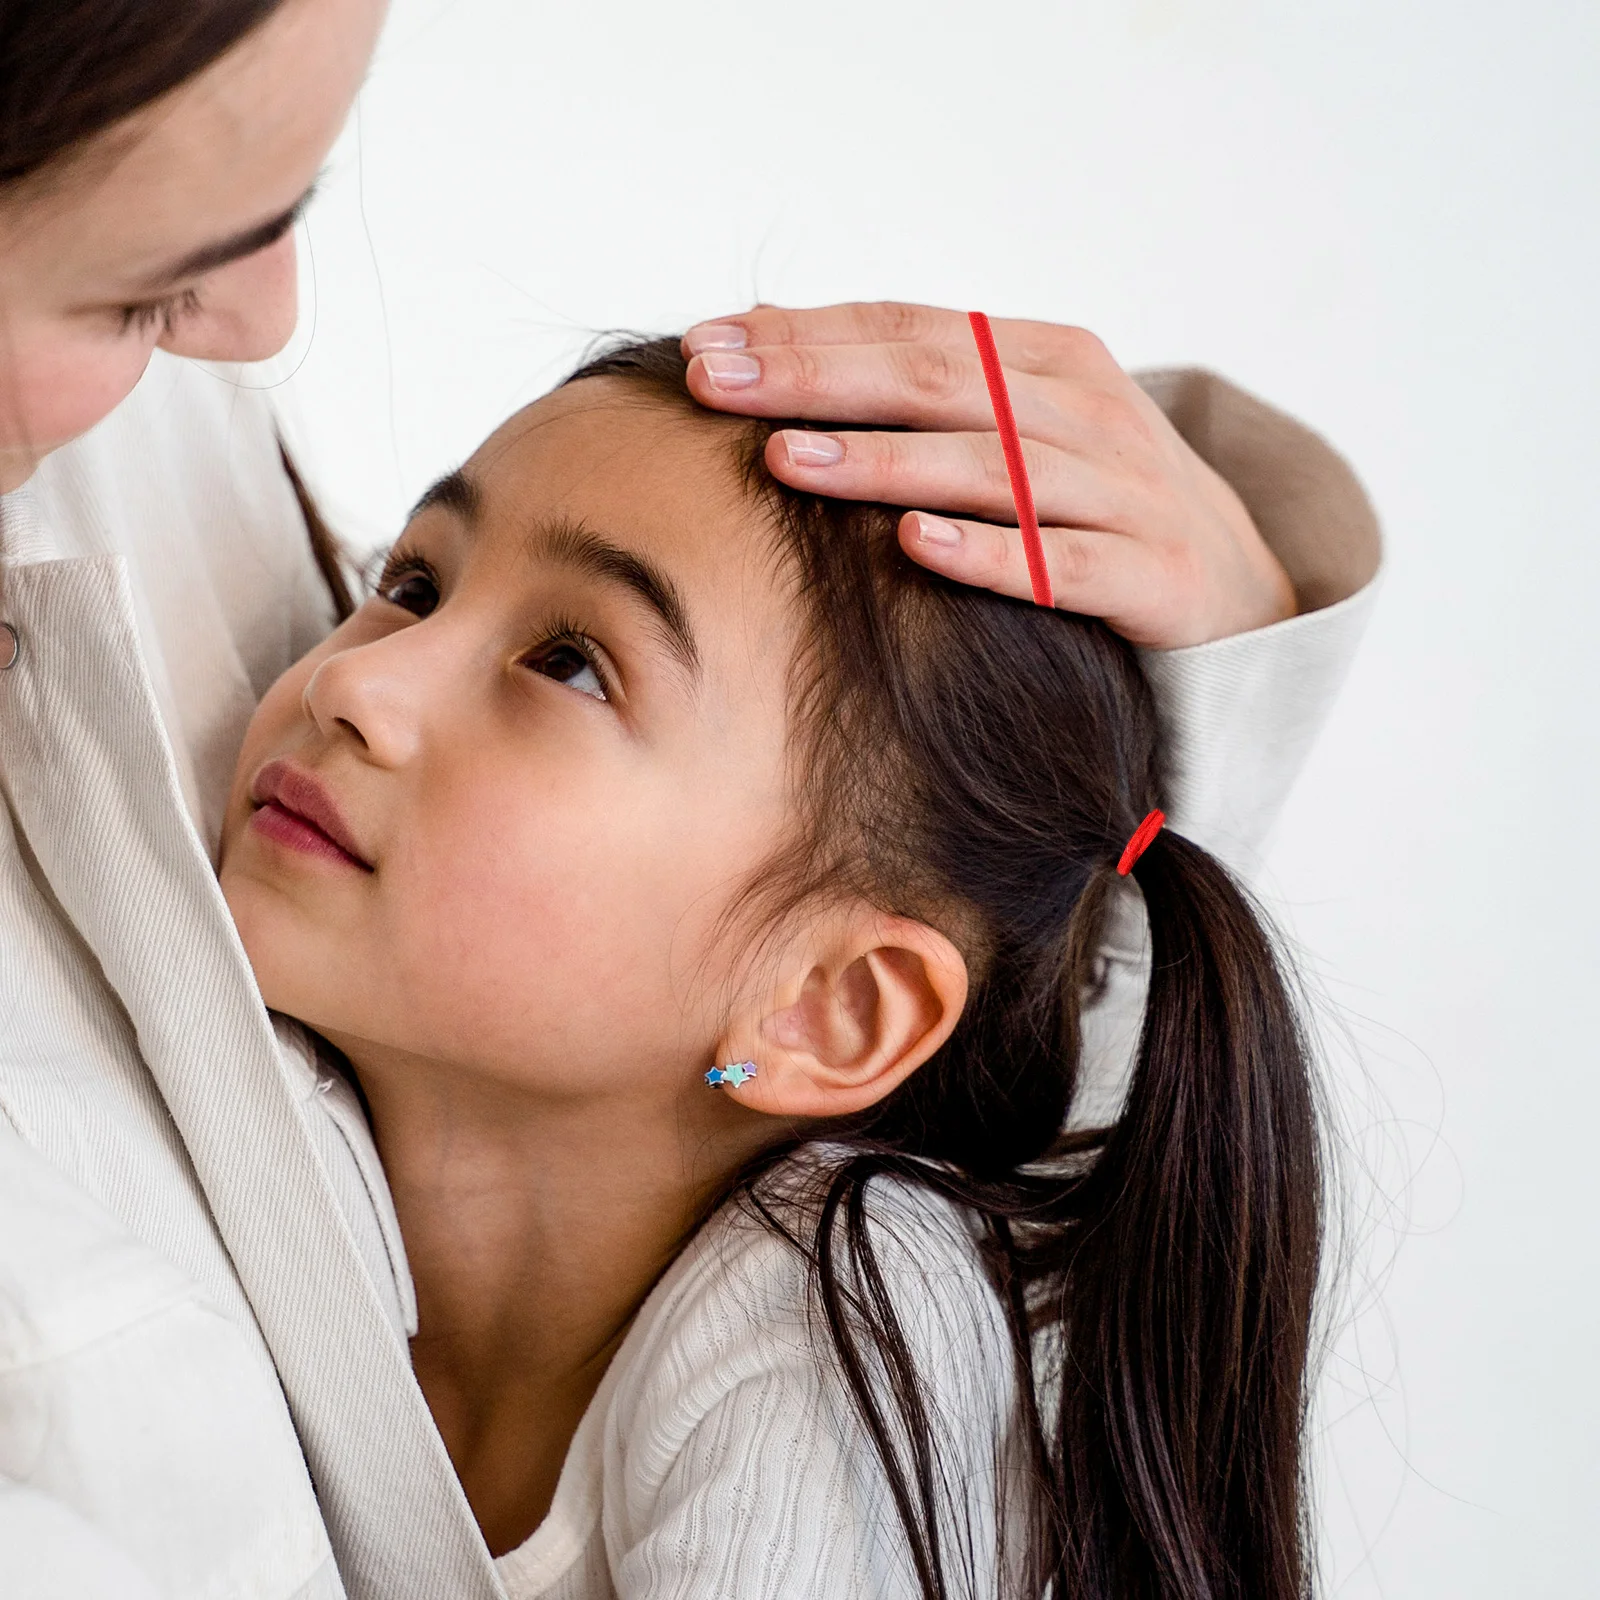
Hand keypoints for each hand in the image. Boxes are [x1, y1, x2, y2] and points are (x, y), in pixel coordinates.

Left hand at [681, 302, 1294, 648]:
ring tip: (786, 459)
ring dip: (881, 460)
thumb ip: (932, 396)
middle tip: (713, 383)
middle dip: (815, 377)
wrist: (1244, 589)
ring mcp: (1122, 491)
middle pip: (936, 382)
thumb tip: (776, 362)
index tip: (706, 344)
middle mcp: (1085, 410)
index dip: (806, 332)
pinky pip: (1056, 564)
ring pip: (988, 466)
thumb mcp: (1026, 428)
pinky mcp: (1151, 574)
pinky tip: (912, 544)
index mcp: (1048, 358)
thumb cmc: (1098, 505)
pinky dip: (986, 552)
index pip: (911, 329)